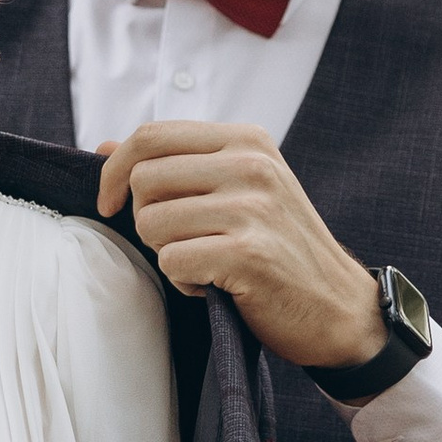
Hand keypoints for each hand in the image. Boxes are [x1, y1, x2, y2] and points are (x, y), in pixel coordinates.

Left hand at [94, 122, 379, 368]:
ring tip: (204, 263)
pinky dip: (183, 281)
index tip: (111, 203)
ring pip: (152, 222)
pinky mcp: (248, 253)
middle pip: (143, 179)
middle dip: (145, 220)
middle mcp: (252, 164)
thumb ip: (175, 164)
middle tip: (181, 242)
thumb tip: (103, 146)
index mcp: (246, 139)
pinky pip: (171, 261)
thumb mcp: (237, 189)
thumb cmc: (280, 249)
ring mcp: (252, 207)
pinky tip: (214, 284)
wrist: (338, 307)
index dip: (114, 170)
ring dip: (166, 253)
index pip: (151, 134)